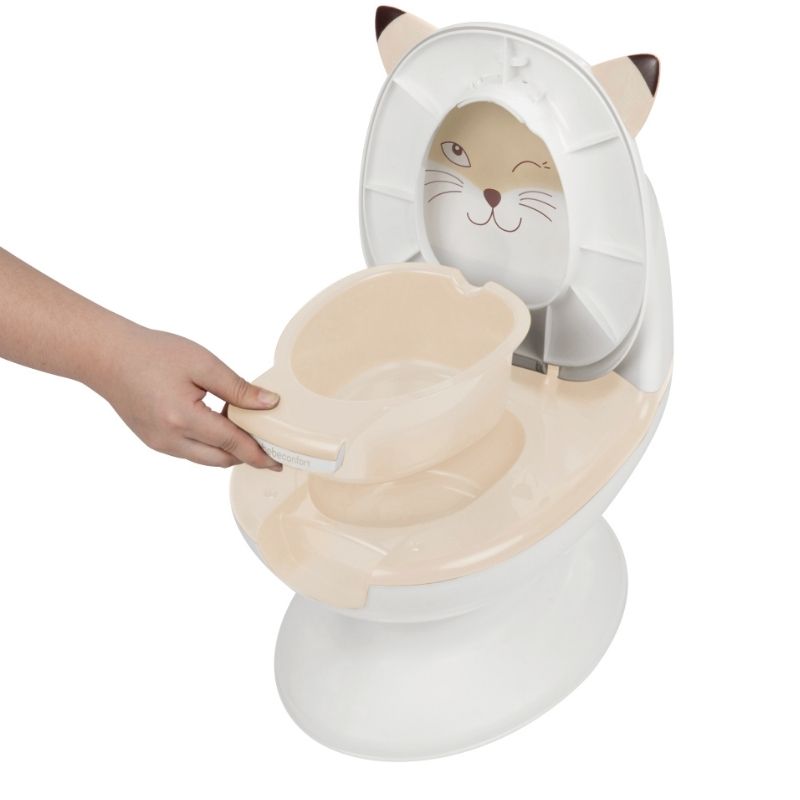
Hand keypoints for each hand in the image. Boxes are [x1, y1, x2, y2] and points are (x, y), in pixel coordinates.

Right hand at [89, 325, 281, 468]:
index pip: (233, 444)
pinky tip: (220, 428)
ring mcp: (158, 443)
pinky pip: (190, 452)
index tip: (279, 460)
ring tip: (248, 434)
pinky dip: (209, 446)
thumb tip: (270, 404)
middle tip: (270, 449)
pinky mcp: (153, 441)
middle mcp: (170, 439)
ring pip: (205, 459)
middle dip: (247, 457)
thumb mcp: (202, 364)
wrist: (106, 355)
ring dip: (228, 452)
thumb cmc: (152, 353)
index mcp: (183, 419)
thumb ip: (238, 388)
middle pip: (221, 459)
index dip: (260, 453)